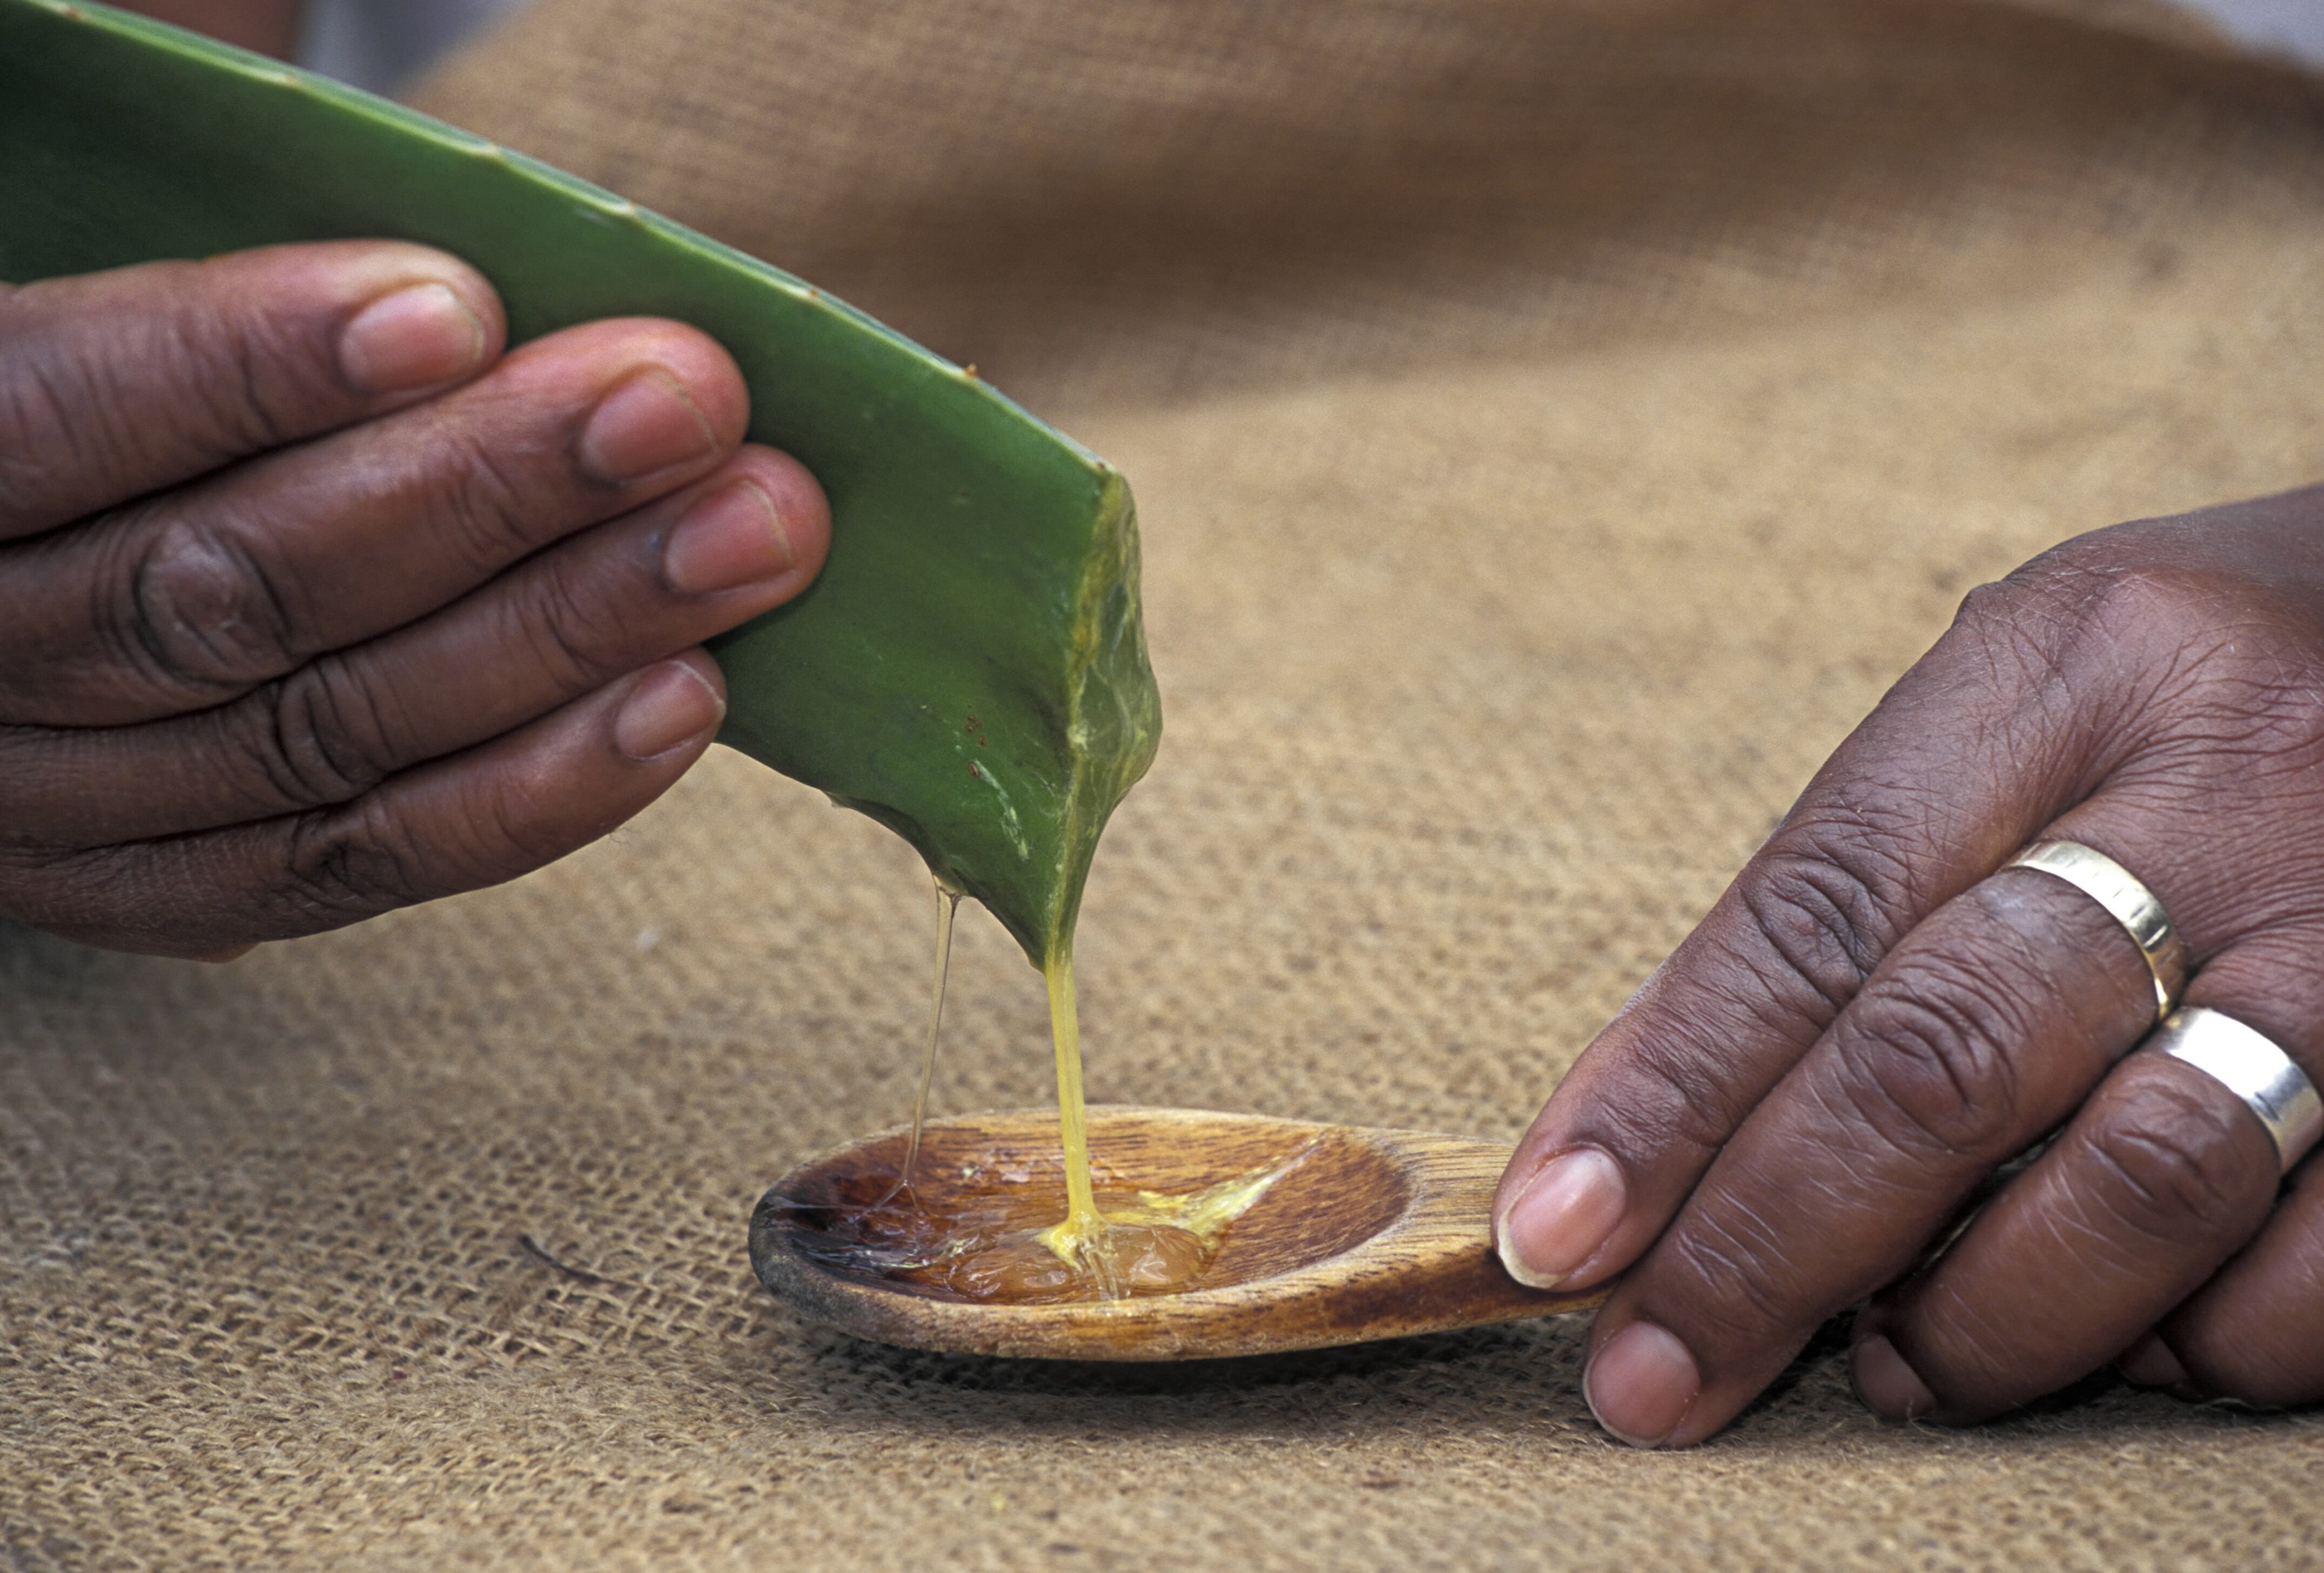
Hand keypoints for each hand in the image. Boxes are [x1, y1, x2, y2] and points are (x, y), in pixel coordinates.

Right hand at [0, 241, 827, 957]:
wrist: (10, 583)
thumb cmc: (105, 423)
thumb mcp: (103, 347)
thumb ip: (234, 338)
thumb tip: (480, 317)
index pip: (63, 416)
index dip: (253, 369)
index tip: (457, 310)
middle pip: (230, 586)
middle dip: (484, 492)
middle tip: (686, 408)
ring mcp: (55, 804)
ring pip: (321, 728)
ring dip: (563, 632)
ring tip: (746, 540)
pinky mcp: (170, 893)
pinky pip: (361, 860)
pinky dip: (535, 789)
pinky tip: (682, 702)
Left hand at [1493, 487, 2323, 1443]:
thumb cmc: (2193, 699)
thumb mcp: (2016, 715)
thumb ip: (1855, 900)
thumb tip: (1649, 1140)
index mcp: (2070, 665)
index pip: (1817, 907)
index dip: (1667, 1092)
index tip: (1555, 1232)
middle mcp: (2233, 780)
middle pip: (1946, 1052)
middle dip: (1768, 1245)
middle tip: (1656, 1368)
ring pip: (2141, 1178)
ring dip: (1979, 1321)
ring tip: (1894, 1370)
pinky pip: (2315, 1269)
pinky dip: (2188, 1343)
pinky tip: (2115, 1340)